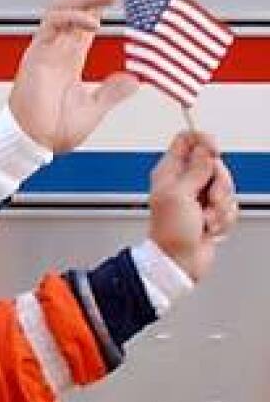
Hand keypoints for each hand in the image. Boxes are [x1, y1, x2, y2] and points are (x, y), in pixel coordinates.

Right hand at [8, 0, 138, 152]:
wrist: (31, 142)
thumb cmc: (51, 130)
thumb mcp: (93, 110)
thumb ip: (111, 92)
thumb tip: (134, 79)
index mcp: (69, 59)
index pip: (88, 20)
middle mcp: (56, 49)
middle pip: (76, 5)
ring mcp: (45, 49)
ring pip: (62, 9)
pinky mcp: (37, 54)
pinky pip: (52, 25)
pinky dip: (72, 18)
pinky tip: (91, 21)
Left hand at [149, 130, 237, 281]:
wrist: (179, 261)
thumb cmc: (170, 231)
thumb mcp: (179, 195)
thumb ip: (194, 170)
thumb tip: (205, 148)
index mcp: (170, 171)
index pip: (187, 139)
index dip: (204, 140)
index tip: (215, 152)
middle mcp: (185, 181)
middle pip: (215, 164)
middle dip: (219, 184)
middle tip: (208, 199)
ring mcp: (200, 197)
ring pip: (226, 187)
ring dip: (221, 207)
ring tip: (205, 219)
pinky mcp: (212, 212)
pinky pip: (230, 207)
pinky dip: (223, 219)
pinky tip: (209, 228)